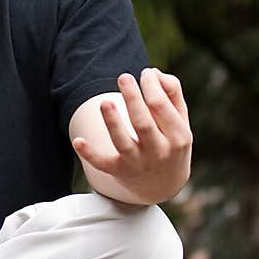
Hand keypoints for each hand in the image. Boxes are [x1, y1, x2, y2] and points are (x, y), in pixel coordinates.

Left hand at [71, 68, 191, 204]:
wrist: (164, 185)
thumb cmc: (172, 143)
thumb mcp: (181, 121)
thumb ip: (172, 94)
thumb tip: (153, 73)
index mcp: (178, 136)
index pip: (161, 106)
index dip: (151, 86)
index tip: (144, 73)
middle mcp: (159, 152)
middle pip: (143, 123)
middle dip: (132, 99)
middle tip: (123, 77)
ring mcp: (138, 164)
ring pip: (122, 142)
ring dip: (112, 122)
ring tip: (105, 102)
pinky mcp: (119, 172)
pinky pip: (102, 164)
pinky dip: (89, 154)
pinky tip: (77, 141)